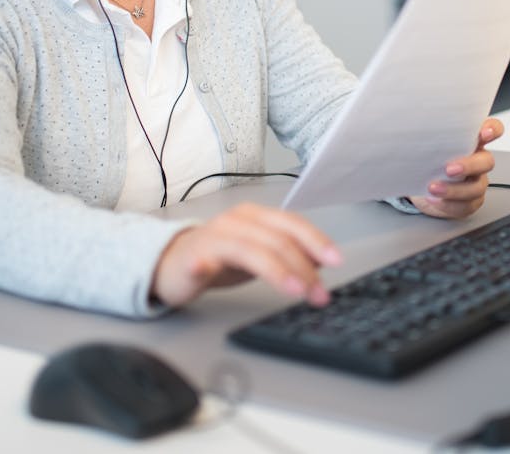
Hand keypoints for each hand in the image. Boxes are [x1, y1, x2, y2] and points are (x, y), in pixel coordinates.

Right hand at [150, 202, 341, 308]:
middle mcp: (238, 221)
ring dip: (277, 271)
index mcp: (257, 217)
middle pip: (277, 240)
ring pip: (251, 249)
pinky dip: (206, 264)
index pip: (293, 224)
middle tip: (319, 293)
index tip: (337, 260)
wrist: (172, 262)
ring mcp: (215, 236)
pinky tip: (207, 271)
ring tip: (295, 291)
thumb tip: (322, 262)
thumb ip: (289, 253)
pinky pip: (201, 258)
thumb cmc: (219, 257)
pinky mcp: (194, 255)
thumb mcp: (260, 254)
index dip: (316, 241)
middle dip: (303, 268)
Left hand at [410, 118, 503, 218]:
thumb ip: (432, 135)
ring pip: (476, 187)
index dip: (492, 130)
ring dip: (454, 189)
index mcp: (472, 141)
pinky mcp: (470, 202)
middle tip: (449, 169)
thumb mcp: (430, 143)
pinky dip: (448, 204)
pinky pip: (465, 205)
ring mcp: (476, 182)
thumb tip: (414, 129)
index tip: (484, 133)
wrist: (422, 185)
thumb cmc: (430, 160)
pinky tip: (434, 199)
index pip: (492, 130)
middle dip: (469, 165)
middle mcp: (478, 161)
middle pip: (486, 161)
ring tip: (433, 187)